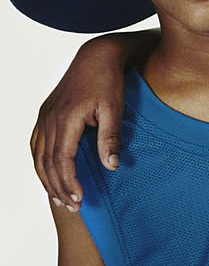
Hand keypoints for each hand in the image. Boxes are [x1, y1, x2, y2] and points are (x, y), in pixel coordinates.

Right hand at [30, 39, 126, 210]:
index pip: (62, 160)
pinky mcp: (45, 114)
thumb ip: (110, 138)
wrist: (96, 56)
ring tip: (60, 200)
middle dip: (59, 187)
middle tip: (73, 208)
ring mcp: (44, 116)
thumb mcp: (114, 110)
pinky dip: (41, 164)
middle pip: (47, 163)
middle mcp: (49, 119)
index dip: (69, 183)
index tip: (80, 200)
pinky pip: (37, 145)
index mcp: (65, 119)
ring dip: (48, 179)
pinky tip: (49, 176)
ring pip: (38, 156)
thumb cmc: (109, 82)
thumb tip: (110, 167)